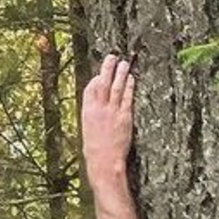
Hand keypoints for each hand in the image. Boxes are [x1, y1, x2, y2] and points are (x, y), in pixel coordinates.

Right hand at [82, 54, 134, 179]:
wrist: (103, 161)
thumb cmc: (95, 150)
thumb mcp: (88, 131)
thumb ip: (93, 118)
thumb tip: (96, 111)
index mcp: (87, 112)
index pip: (90, 89)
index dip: (95, 79)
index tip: (99, 74)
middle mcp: (98, 109)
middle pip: (102, 83)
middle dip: (106, 69)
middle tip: (112, 57)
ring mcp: (112, 112)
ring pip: (116, 87)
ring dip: (120, 74)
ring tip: (124, 63)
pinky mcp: (124, 117)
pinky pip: (127, 98)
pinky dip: (129, 87)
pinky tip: (131, 79)